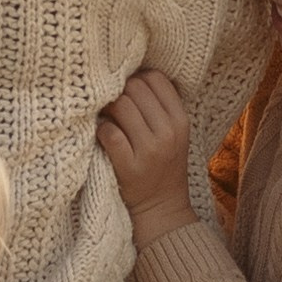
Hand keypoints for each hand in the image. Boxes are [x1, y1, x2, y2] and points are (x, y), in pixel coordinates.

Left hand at [97, 69, 196, 242]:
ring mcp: (150, 150)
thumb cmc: (163, 165)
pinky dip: (101, 130)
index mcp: (181, 119)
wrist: (161, 208)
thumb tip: (130, 72)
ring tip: (108, 119)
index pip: (156, 78)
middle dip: (119, 92)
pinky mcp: (130, 166)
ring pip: (120, 106)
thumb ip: (159, 105)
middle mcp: (168, 132)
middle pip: (134, 88)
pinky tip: (103, 137)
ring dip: (107, 110)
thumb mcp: (174, 133)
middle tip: (113, 105)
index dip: (137, 78)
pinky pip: (108, 133)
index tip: (129, 91)